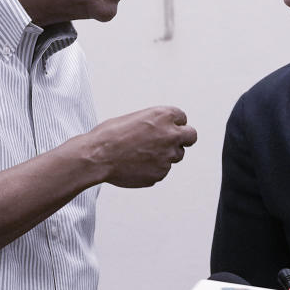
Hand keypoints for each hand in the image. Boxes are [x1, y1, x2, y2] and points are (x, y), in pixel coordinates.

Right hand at [77, 106, 197, 187]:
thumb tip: (162, 130)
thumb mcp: (136, 118)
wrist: (98, 156)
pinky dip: (153, 168)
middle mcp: (171, 135)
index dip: (174, 123)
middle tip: (172, 141)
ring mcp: (168, 156)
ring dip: (166, 155)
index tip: (169, 127)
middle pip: (191, 136)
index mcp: (164, 116)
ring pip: (176, 155)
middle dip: (184, 138)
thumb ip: (155, 124)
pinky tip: (136, 165)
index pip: (182, 118)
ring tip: (142, 154)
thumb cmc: (110, 135)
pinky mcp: (161, 173)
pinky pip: (162, 170)